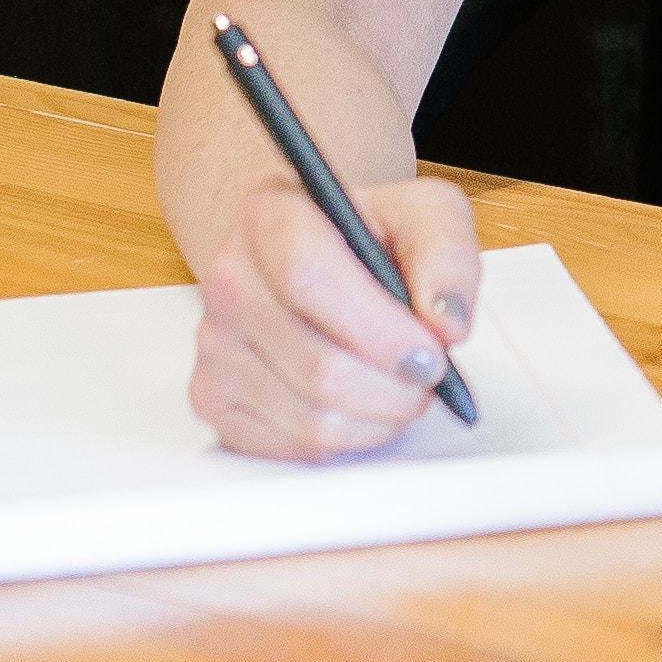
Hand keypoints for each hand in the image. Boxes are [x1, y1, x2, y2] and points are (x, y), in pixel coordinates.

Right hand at [185, 169, 484, 460]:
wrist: (313, 254)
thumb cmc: (368, 234)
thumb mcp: (425, 215)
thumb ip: (447, 257)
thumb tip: (446, 323)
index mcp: (270, 217)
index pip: (310, 279)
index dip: (379, 330)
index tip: (429, 354)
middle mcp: (228, 279)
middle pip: (317, 366)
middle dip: (394, 388)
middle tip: (428, 377)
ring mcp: (213, 344)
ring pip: (310, 418)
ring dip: (378, 418)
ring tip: (401, 388)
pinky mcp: (214, 398)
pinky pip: (292, 446)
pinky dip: (347, 438)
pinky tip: (362, 404)